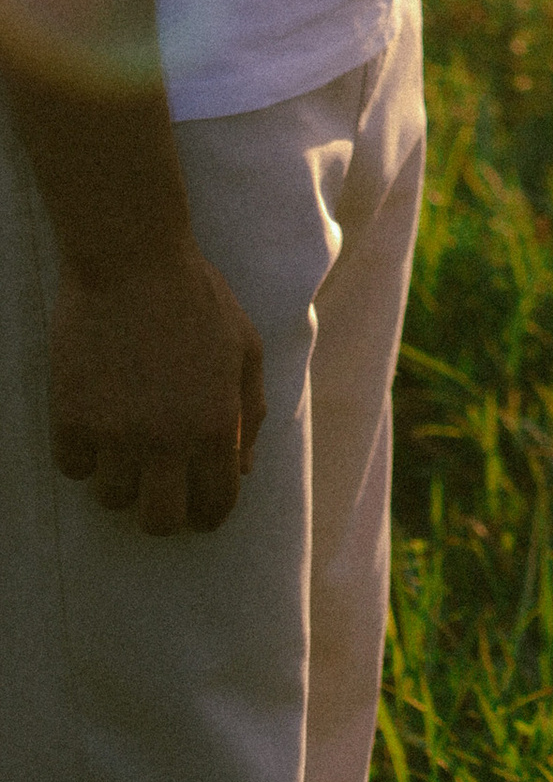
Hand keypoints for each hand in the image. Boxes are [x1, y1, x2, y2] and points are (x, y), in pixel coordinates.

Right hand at [51, 241, 266, 534]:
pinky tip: (94, 423)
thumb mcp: (244, 347)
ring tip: (125, 443)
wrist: (132, 259)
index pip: (215, 504)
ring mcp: (116, 433)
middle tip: (157, 488)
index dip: (209, 514)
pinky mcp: (72, 419)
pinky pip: (72, 468)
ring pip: (112, 500)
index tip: (198, 510)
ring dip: (120, 478)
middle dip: (162, 511)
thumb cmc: (197, 298)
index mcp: (217, 424)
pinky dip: (83, 454)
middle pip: (159, 522)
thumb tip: (244, 467)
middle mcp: (167, 439)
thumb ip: (251, 411)